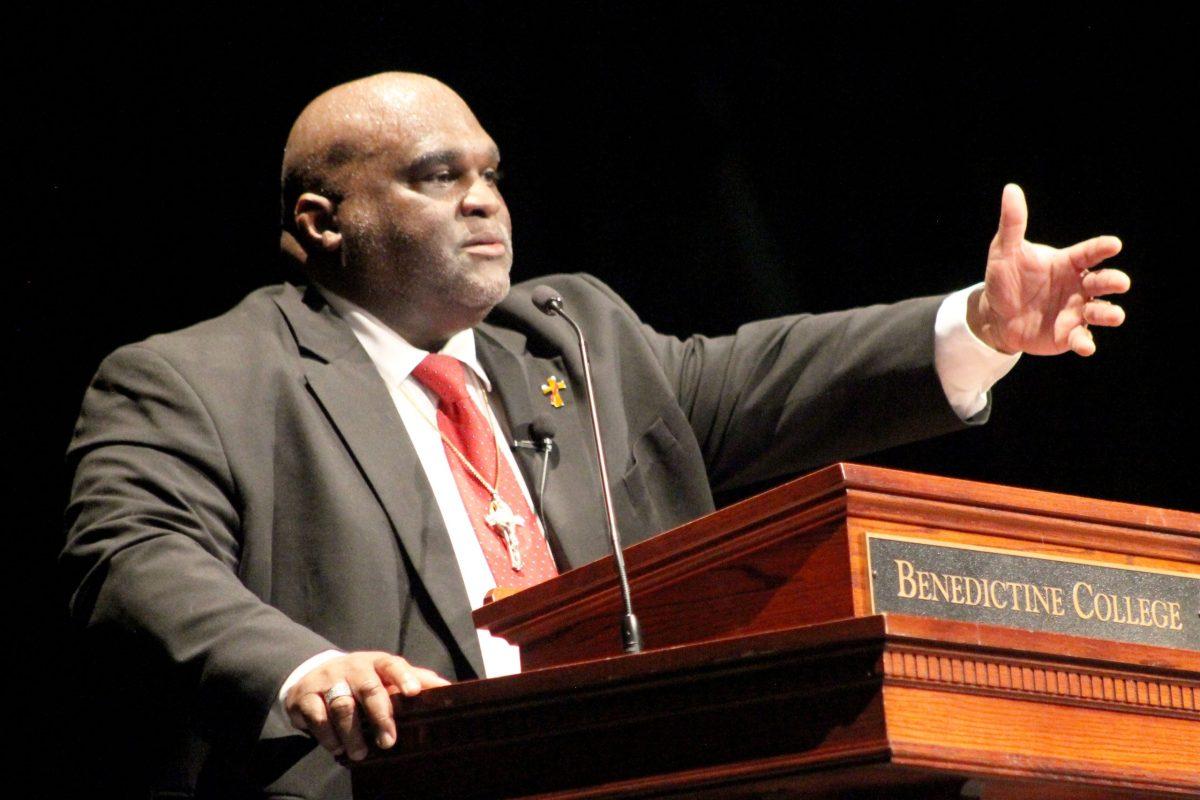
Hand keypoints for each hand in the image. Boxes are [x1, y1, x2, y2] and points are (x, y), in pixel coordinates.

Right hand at [285, 651, 450, 761]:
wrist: (311, 673)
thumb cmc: (360, 679)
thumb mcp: (385, 675)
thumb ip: (415, 679)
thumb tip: (449, 689)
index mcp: (375, 662)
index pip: (392, 664)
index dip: (404, 677)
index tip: (414, 693)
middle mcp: (352, 668)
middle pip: (368, 687)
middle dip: (380, 715)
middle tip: (388, 742)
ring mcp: (328, 681)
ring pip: (342, 705)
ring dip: (352, 733)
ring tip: (360, 753)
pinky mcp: (305, 696)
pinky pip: (317, 716)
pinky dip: (327, 735)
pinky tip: (336, 747)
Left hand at [969, 184, 1129, 355]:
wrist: (994, 315)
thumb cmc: (1004, 280)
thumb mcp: (1004, 251)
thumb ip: (1012, 224)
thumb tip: (1011, 190)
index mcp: (1068, 263)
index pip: (1090, 253)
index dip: (1102, 248)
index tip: (1114, 245)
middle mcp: (1078, 286)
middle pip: (1104, 282)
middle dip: (1114, 281)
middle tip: (1118, 282)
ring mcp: (1077, 311)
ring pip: (1102, 312)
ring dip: (1110, 313)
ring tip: (1112, 314)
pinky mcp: (1069, 335)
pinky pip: (1083, 339)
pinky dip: (1086, 343)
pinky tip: (1084, 345)